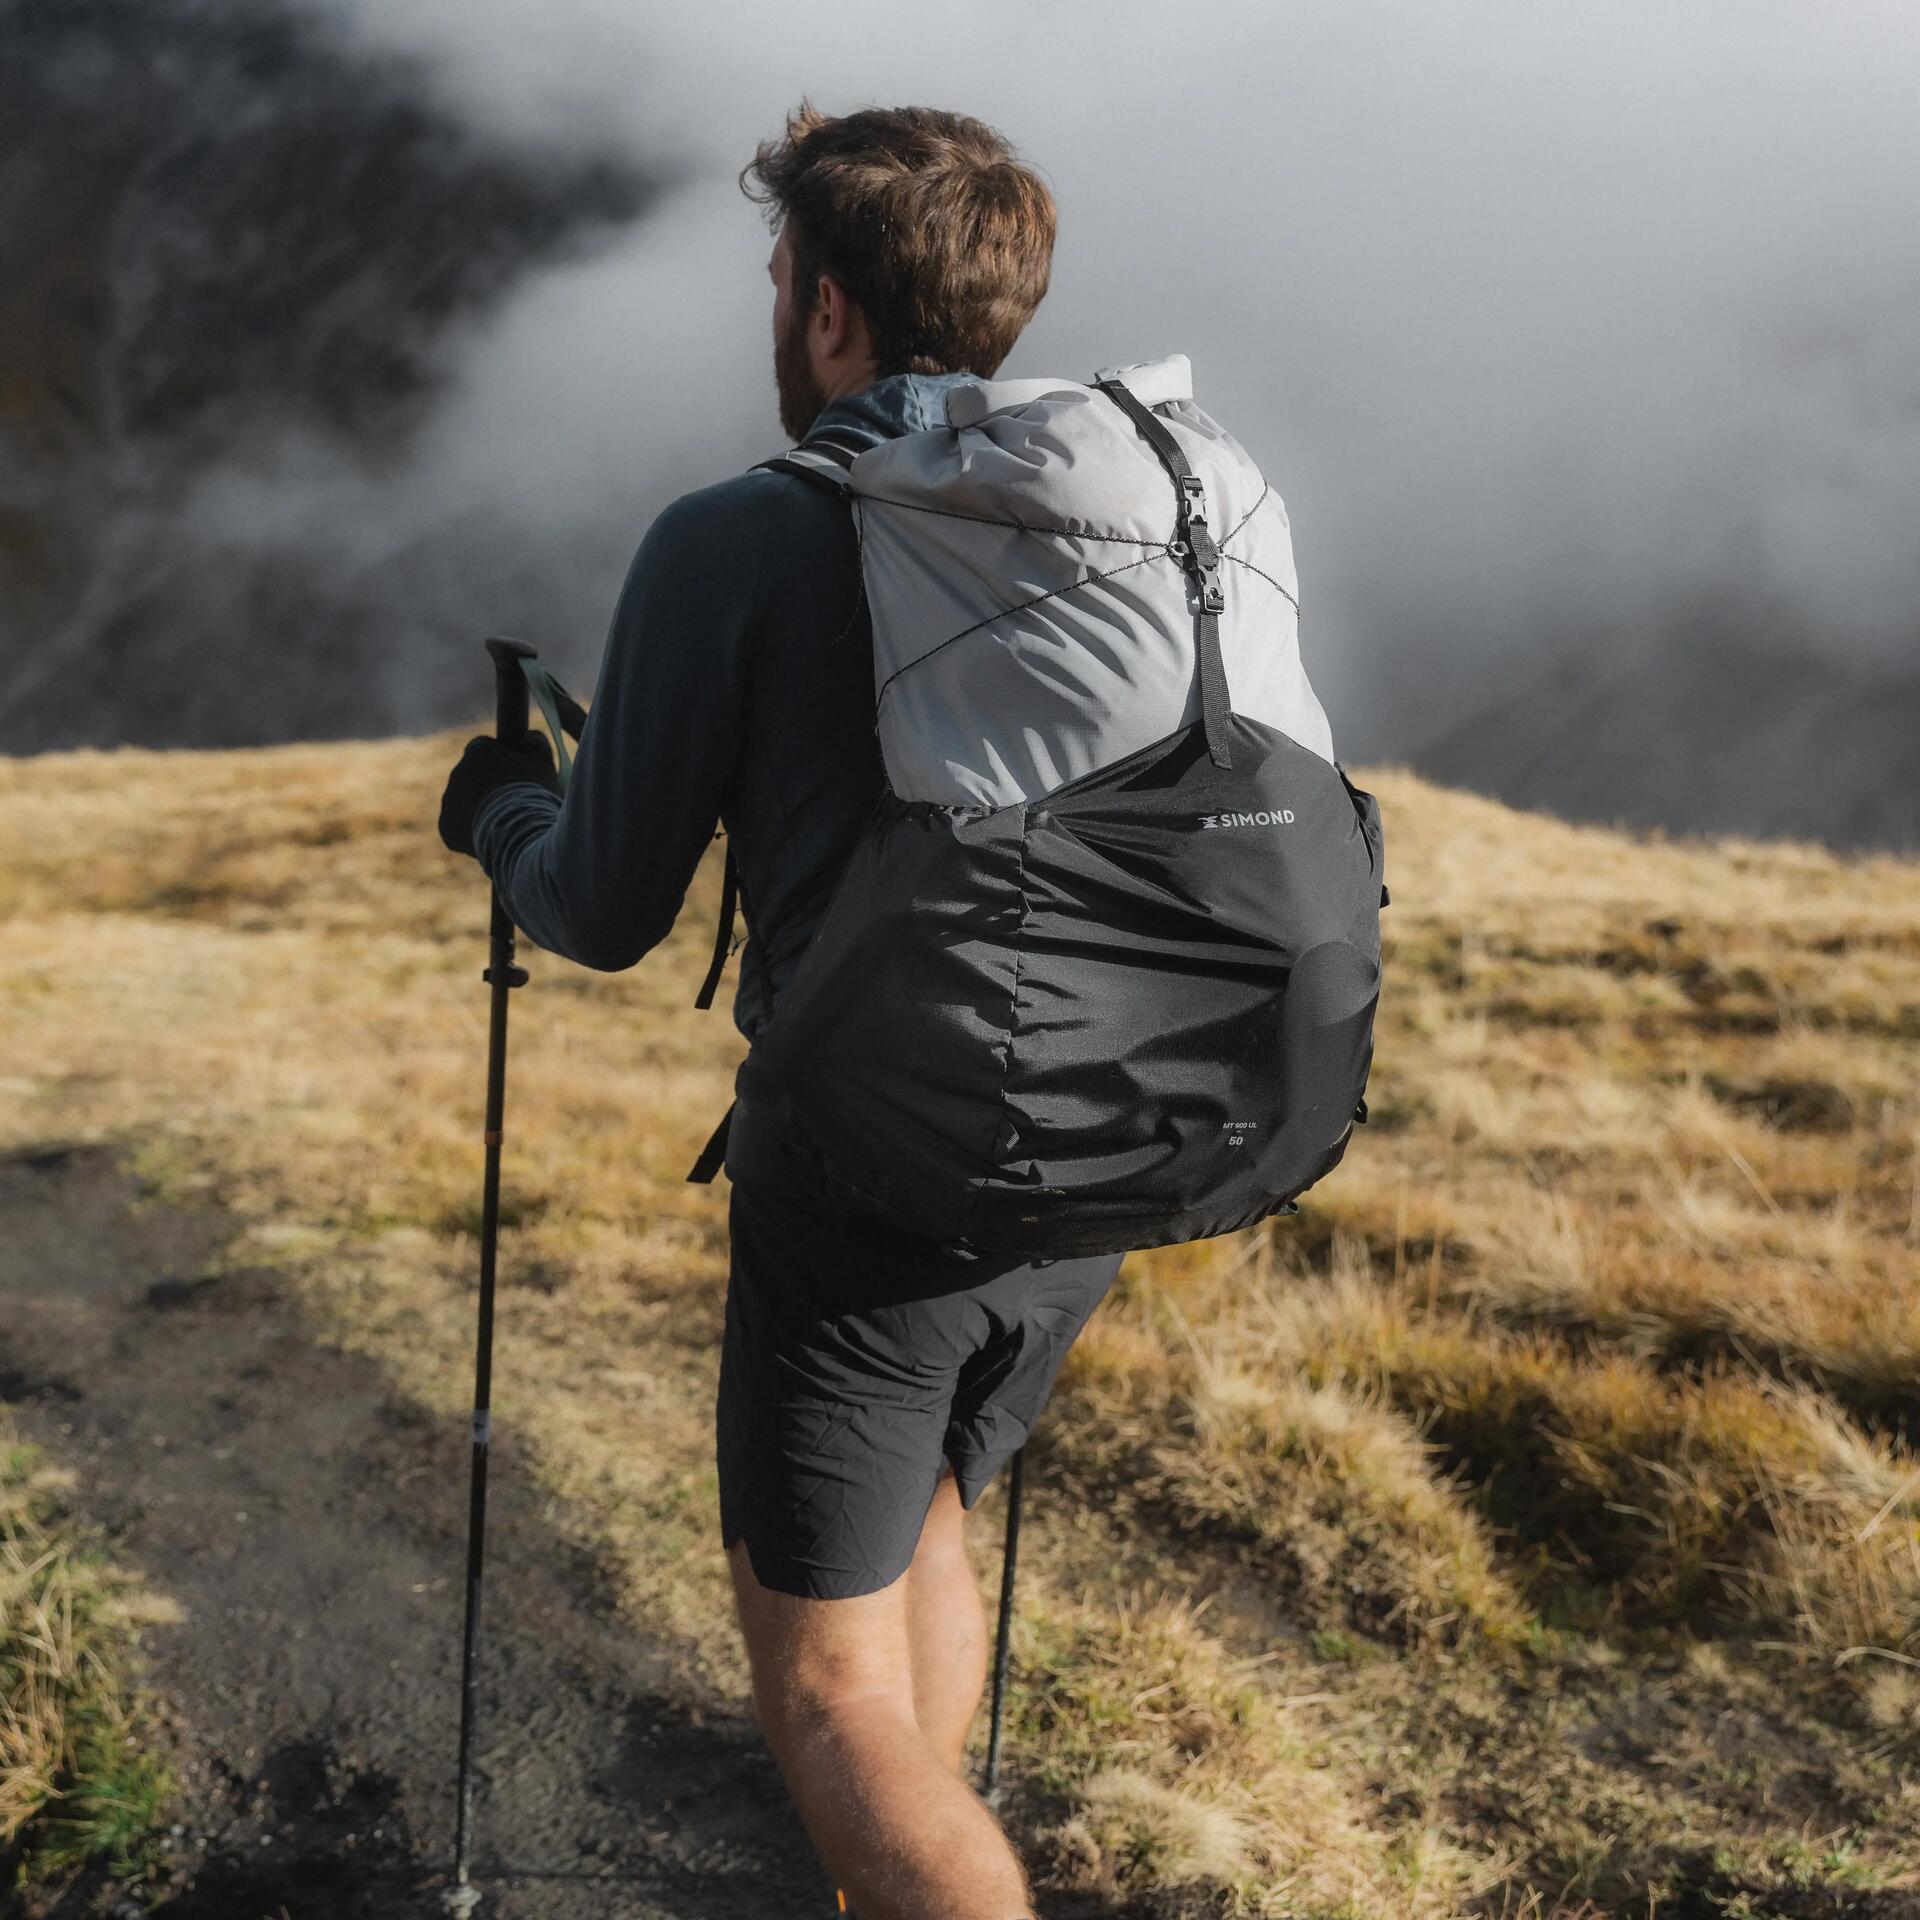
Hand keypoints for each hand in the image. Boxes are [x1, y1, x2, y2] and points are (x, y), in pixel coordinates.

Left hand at [438, 732, 559, 857]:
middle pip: (473, 776)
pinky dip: (472, 832)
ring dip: (480, 808)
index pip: (484, 747)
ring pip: (464, 802)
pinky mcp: (447, 829)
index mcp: (477, 751)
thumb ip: (535, 743)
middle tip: (513, 802)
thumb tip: (528, 737)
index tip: (514, 772)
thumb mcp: (543, 761)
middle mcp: (457, 772)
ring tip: (506, 824)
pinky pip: (459, 827)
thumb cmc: (534, 795)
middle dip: (489, 785)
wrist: (520, 834)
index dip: (500, 759)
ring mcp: (449, 802)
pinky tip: (493, 837)